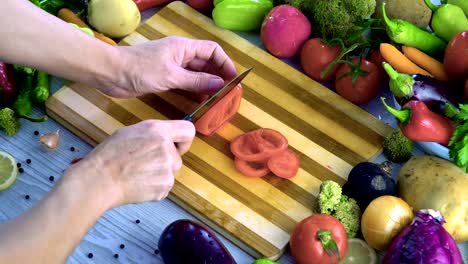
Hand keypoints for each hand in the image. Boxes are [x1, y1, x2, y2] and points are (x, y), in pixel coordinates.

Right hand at [65, 120, 194, 207]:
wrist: (101, 179)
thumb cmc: (110, 155)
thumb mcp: (131, 132)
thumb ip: (153, 134)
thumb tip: (165, 139)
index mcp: (158, 131)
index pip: (188, 131)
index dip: (183, 139)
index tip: (177, 145)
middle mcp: (167, 149)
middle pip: (178, 156)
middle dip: (165, 159)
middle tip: (144, 163)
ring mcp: (168, 169)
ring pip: (171, 171)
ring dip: (159, 173)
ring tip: (138, 173)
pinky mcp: (165, 187)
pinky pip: (165, 186)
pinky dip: (154, 186)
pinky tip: (138, 183)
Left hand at [101, 36, 237, 97]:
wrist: (111, 73)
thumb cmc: (140, 69)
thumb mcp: (171, 76)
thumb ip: (196, 81)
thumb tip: (220, 84)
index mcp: (183, 47)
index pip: (212, 51)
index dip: (225, 63)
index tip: (233, 79)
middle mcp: (180, 55)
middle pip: (206, 63)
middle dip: (218, 76)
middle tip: (228, 93)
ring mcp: (172, 67)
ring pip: (196, 74)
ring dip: (207, 85)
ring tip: (218, 99)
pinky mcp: (164, 78)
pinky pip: (185, 83)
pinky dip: (194, 90)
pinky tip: (201, 101)